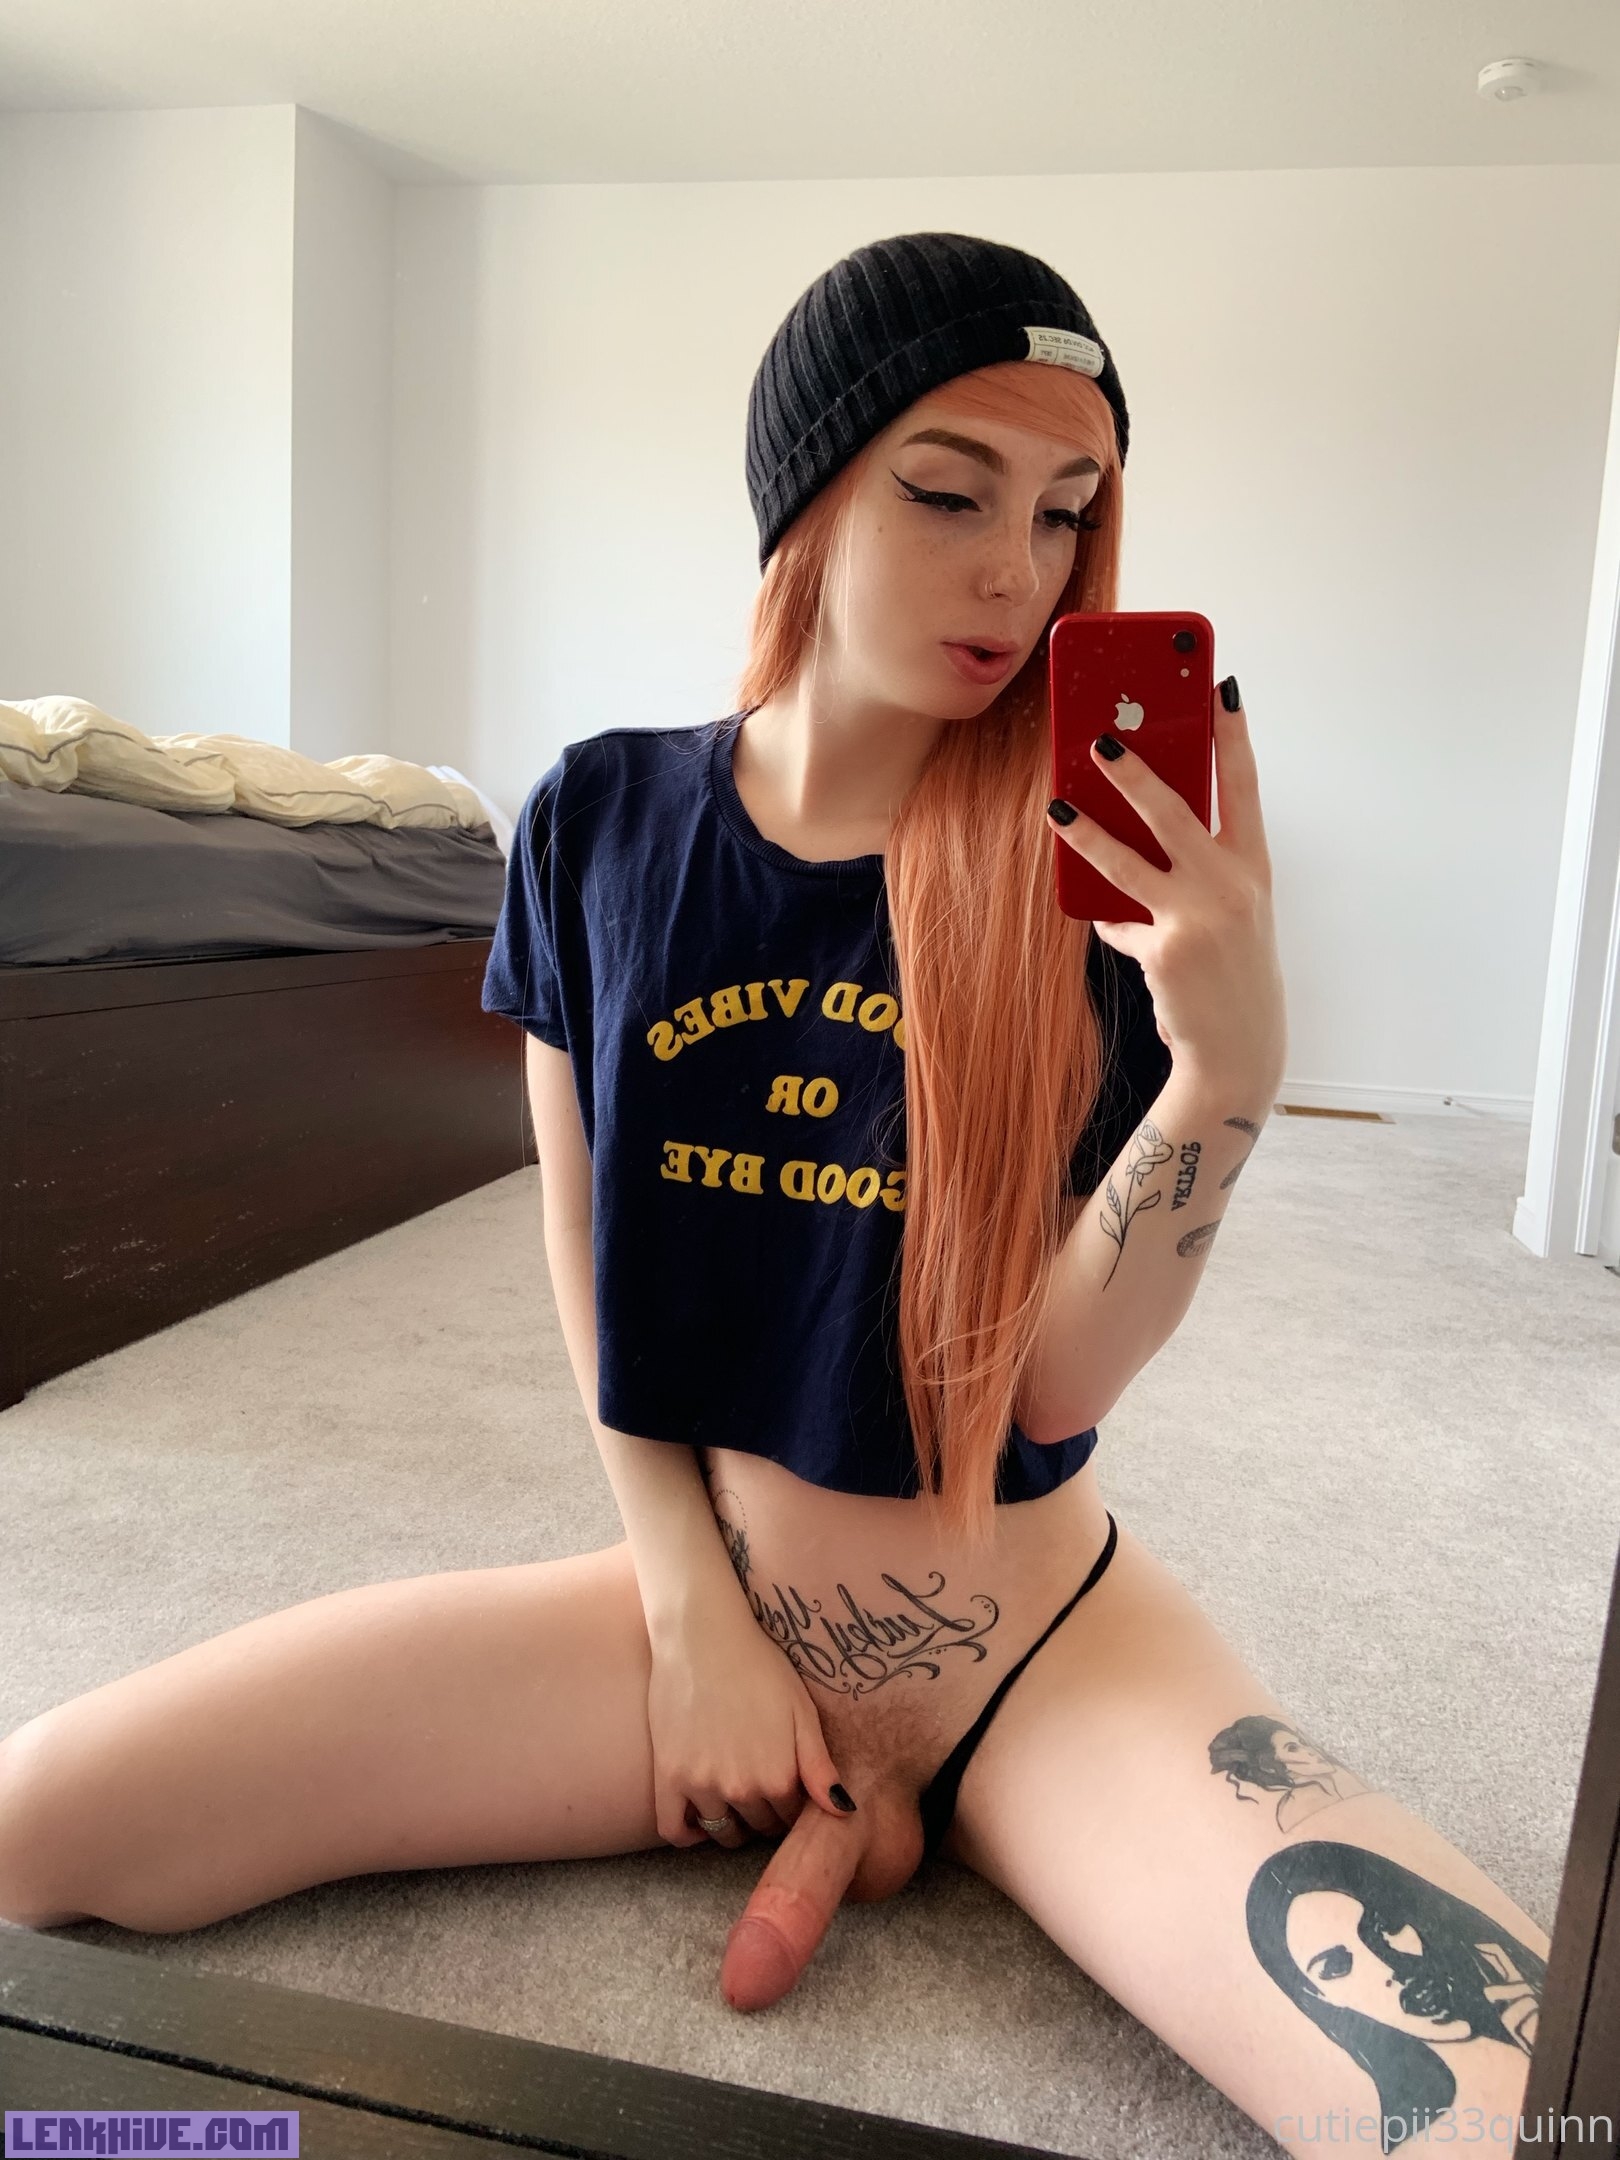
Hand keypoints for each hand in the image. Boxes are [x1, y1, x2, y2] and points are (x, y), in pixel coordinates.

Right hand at [645, 1588, 854, 1851]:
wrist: (703, 1635)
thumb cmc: (759, 1666)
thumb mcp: (801, 1711)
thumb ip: (821, 1767)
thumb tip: (844, 1811)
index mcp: (778, 1776)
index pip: (792, 1817)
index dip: (794, 1805)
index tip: (790, 1789)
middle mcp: (740, 1789)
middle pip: (759, 1826)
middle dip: (767, 1815)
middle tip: (763, 1788)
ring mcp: (700, 1785)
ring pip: (723, 1831)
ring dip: (734, 1825)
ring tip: (737, 1799)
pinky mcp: (668, 1776)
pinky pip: (673, 1829)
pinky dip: (688, 1834)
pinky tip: (700, 1819)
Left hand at [1047, 678, 1286, 1091]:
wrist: (1240, 1050)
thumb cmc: (1230, 973)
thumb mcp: (1227, 914)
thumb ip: (1191, 874)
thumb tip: (1128, 841)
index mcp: (1254, 868)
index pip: (1244, 787)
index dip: (1233, 736)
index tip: (1221, 687)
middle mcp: (1233, 886)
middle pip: (1177, 812)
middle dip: (1136, 772)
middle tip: (1102, 740)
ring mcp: (1200, 917)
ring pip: (1129, 861)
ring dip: (1088, 831)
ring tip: (1055, 807)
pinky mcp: (1166, 948)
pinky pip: (1118, 922)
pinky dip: (1109, 922)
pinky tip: (1106, 923)